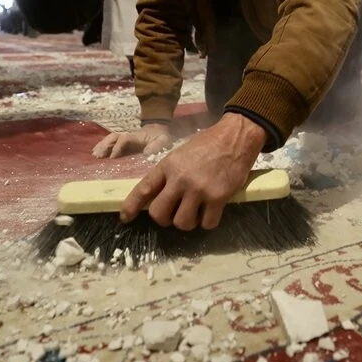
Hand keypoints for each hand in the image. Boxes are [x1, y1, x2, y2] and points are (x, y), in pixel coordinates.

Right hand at [92, 123, 172, 158]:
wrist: (158, 128)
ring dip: (102, 146)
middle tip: (97, 156)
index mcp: (137, 137)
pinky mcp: (122, 143)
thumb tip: (147, 152)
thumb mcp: (164, 140)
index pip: (125, 139)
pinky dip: (102, 146)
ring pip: (110, 139)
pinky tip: (96, 152)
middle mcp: (128, 136)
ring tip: (94, 154)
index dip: (118, 147)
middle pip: (113, 138)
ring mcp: (124, 139)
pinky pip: (110, 142)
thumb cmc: (160, 136)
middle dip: (105, 146)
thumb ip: (158, 145)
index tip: (112, 158)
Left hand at [120, 113, 265, 230]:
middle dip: (164, 219)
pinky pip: (207, 224)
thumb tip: (159, 196)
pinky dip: (208, 222)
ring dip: (188, 222)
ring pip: (182, 223)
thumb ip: (169, 174)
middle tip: (174, 214)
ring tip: (196, 212)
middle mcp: (180, 179)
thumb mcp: (181, 154)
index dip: (131, 206)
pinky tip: (211, 212)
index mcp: (168, 165)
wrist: (235, 137)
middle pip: (159, 214)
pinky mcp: (218, 198)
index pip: (144, 189)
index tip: (125, 218)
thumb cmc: (208, 144)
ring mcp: (199, 189)